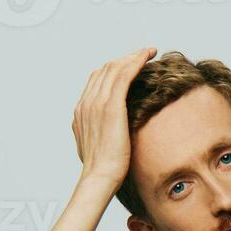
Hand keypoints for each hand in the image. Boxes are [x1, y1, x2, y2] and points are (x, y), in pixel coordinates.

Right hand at [72, 47, 157, 184]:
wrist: (100, 178)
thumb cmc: (103, 171)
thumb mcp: (97, 148)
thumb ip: (99, 135)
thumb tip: (107, 137)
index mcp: (82, 111)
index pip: (96, 81)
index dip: (114, 70)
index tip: (130, 68)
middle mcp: (86, 102)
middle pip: (104, 70)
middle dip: (124, 59)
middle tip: (142, 55)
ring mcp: (96, 103)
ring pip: (114, 68)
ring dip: (132, 57)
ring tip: (148, 52)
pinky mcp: (111, 106)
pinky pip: (124, 74)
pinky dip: (135, 62)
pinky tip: (147, 56)